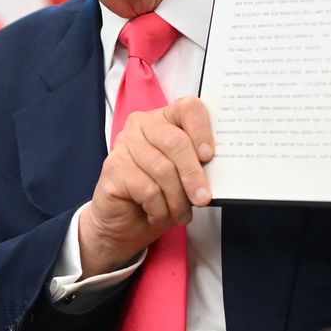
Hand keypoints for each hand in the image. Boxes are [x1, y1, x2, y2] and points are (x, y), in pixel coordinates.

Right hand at [78, 96, 214, 277]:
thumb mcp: (184, 177)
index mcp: (164, 119)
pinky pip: (147, 189)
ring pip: (163, 169)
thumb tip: (217, 171)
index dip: (201, 130)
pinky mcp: (113, 168)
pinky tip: (157, 214)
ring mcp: (124, 145)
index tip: (209, 156)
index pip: (188, 108)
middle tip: (202, 198)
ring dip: (177, 199)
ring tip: (181, 213)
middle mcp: (141, 126)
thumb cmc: (160, 196)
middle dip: (193, 175)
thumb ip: (198, 166)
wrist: (125, 222)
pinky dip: (159, 208)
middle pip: (176, 142)